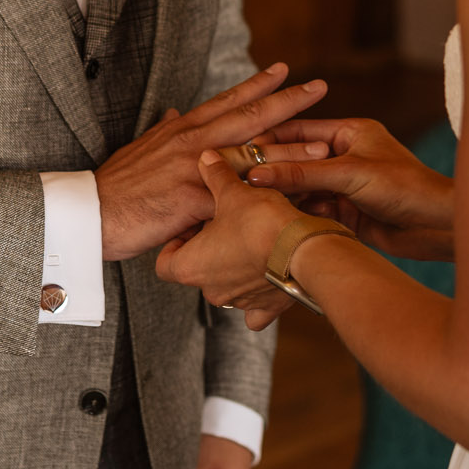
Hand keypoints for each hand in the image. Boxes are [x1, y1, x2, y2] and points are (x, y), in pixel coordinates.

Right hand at [95, 66, 329, 259]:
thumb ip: (163, 130)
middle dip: (287, 101)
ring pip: (250, 154)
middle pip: (248, 116)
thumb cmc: (116, 186)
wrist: (88, 213)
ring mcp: (192, 168)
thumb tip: (173, 111)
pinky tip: (290, 199)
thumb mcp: (140, 148)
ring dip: (289, 149)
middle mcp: (191, 140)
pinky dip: (264, 196)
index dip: (258, 84)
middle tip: (319, 87)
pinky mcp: (191, 199)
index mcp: (182, 129)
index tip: (284, 69)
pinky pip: (236, 196)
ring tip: (322, 144)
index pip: (227, 100)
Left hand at [155, 151, 311, 315]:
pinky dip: (259, 297)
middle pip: (199, 271)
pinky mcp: (267, 307)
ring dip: (235, 266)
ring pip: (228, 285)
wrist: (303, 249)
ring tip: (253, 239)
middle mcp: (211, 290)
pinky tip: (265, 278)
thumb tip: (206, 158)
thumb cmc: (262, 223)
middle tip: (227, 223)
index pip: (165, 262)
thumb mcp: (233, 192)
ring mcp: (239, 301)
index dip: (177, 241)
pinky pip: (256, 310)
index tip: (194, 223)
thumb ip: (215, 176)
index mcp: (190, 267)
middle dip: (210, 249)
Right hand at [244, 118, 454, 257]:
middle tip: (242, 182)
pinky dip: (301, 216)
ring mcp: (345, 186)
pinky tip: (285, 222)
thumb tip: (259, 173)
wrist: (438, 226)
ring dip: (286, 197)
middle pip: (298, 162)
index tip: (240, 151)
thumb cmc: (406, 187)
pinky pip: (314, 211)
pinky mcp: (347, 213)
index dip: (270, 140)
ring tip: (259, 205)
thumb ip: (304, 173)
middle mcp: (345, 156)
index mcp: (350, 133)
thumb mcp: (350, 174)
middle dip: (274, 173)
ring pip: (304, 189)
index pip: (299, 131)